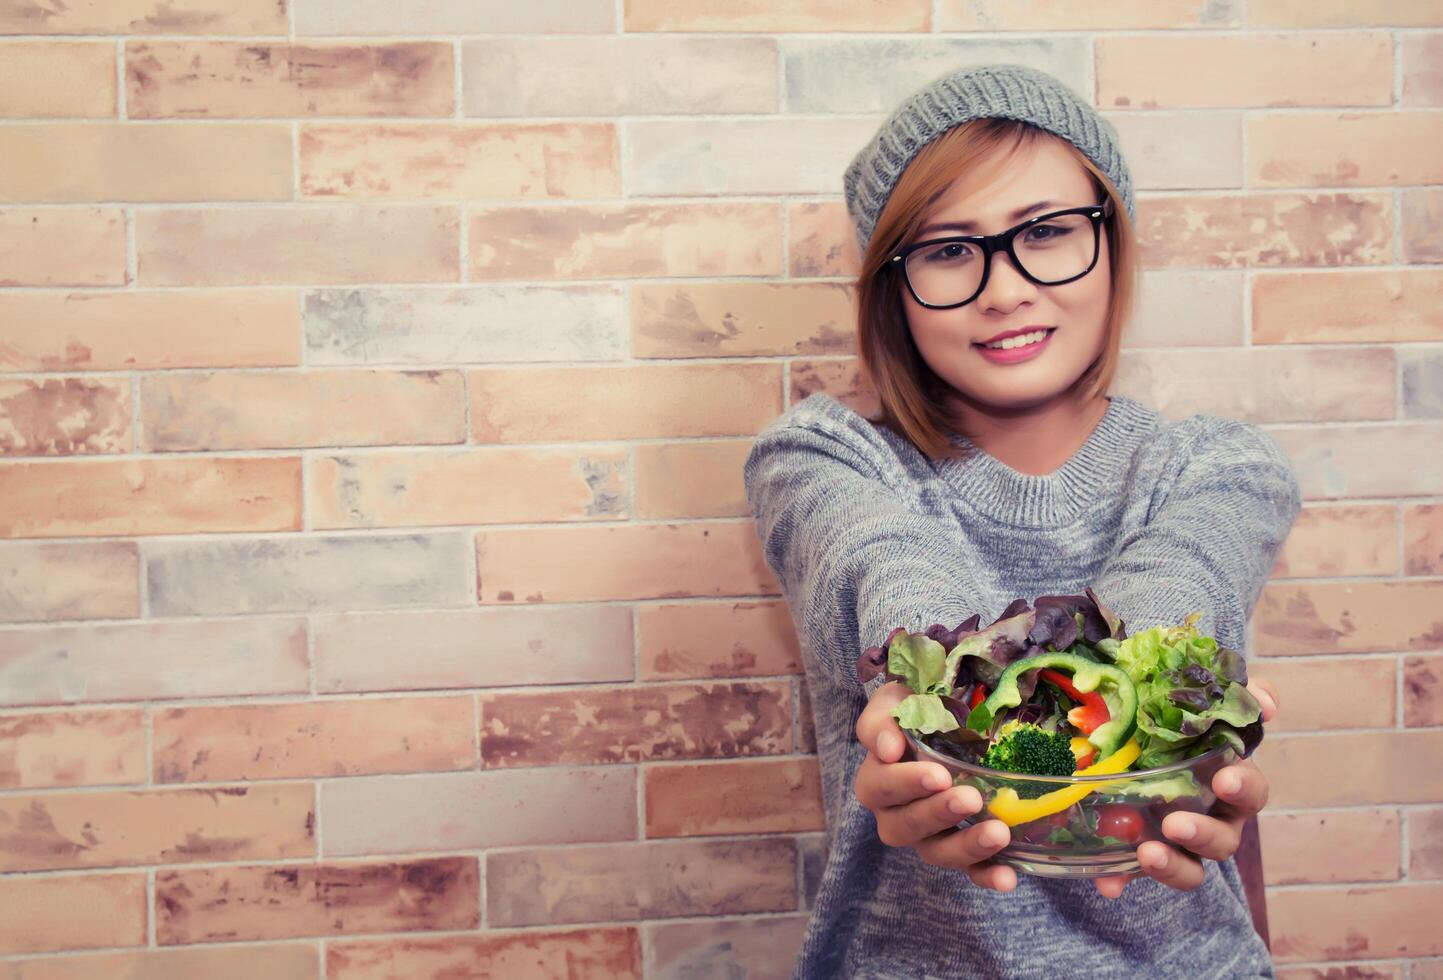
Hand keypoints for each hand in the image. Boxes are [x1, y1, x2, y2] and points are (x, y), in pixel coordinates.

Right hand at [853, 680, 1017, 890]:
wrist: (951, 718)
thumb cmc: (919, 706)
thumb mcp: (896, 699)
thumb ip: (883, 718)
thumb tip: (887, 749)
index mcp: (877, 777)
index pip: (879, 786)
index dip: (905, 784)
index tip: (938, 774)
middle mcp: (896, 813)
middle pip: (903, 827)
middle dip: (936, 814)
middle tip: (968, 798)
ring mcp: (929, 835)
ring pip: (935, 852)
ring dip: (965, 846)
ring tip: (998, 833)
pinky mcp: (961, 849)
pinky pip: (970, 870)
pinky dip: (987, 875)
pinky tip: (1009, 877)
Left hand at [1095, 677, 1278, 898]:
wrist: (1130, 736)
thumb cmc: (1176, 723)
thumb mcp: (1200, 700)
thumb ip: (1238, 695)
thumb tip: (1268, 703)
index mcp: (1228, 781)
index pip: (1251, 791)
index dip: (1244, 787)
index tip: (1225, 778)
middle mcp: (1211, 818)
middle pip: (1223, 840)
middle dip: (1203, 833)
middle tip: (1176, 824)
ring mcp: (1178, 843)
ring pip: (1190, 869)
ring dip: (1172, 867)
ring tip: (1147, 852)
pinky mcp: (1144, 854)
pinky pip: (1134, 876)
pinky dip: (1121, 880)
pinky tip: (1107, 883)